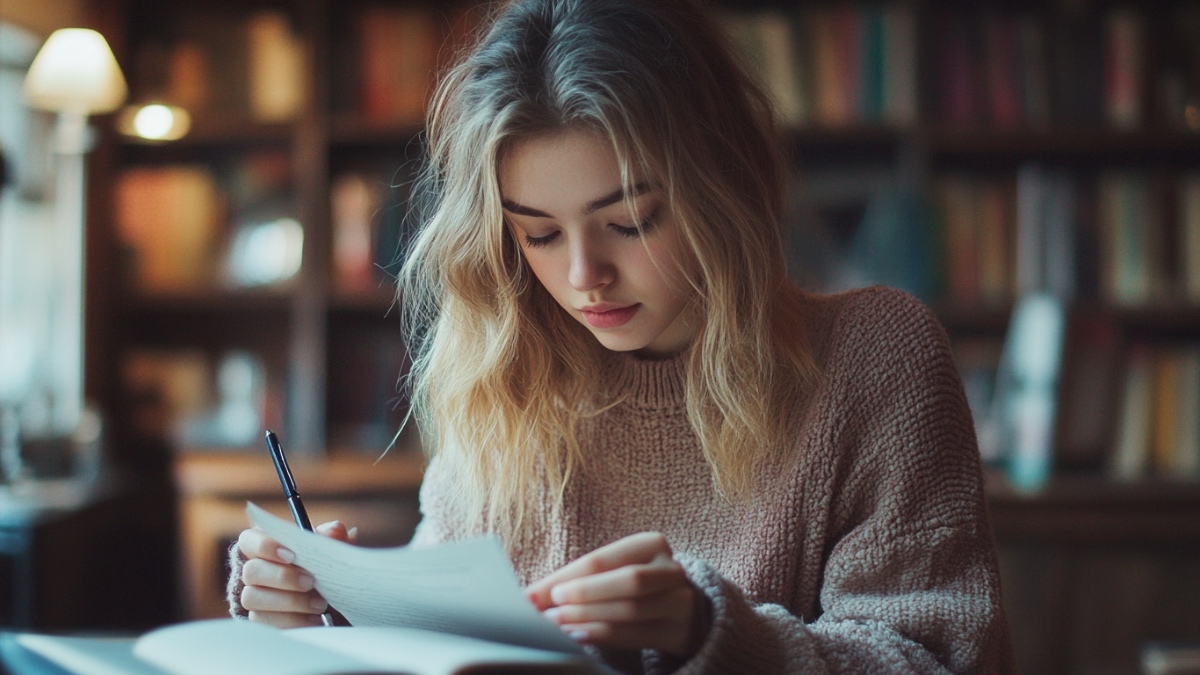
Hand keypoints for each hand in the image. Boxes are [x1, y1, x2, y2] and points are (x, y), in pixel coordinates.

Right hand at [236, 520, 356, 627]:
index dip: (266, 546)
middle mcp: (253, 571)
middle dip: (283, 577)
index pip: (249, 540)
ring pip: (254, 598)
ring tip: (319, 603)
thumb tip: (336, 530)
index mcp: (264, 546)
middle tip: (310, 582)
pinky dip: (294, 621)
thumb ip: (332, 537)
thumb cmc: (322, 565)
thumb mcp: (329, 549)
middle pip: (252, 571)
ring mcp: (254, 597)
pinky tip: (314, 619)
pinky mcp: (261, 620)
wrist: (330, 598)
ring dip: (290, 601)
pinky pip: (267, 623)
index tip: (291, 554)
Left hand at [525, 532, 706, 657]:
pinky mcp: (679, 630)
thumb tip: (530, 596)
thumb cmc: (636, 586)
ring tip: (559, 624)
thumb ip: (579, 579)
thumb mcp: (615, 571)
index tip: (534, 594)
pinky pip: (636, 634)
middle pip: (627, 581)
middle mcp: (672, 569)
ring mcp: (680, 601)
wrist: (684, 611)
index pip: (602, 560)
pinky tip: (580, 637)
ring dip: (589, 618)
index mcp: (651, 543)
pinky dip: (603, 636)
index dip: (566, 577)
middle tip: (550, 608)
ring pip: (630, 610)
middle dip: (584, 595)